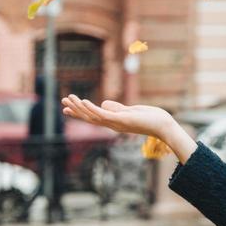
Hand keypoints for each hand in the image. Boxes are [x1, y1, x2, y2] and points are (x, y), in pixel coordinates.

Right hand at [60, 95, 174, 139]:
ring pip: (93, 116)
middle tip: (62, 102)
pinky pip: (103, 114)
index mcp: (114, 122)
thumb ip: (116, 108)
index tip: (68, 108)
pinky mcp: (121, 120)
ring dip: (80, 108)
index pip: (93, 117)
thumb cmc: (150, 119)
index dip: (80, 112)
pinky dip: (92, 109)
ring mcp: (116, 123)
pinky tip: (83, 101)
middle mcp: (112, 125)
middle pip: (90, 118)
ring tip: (68, 99)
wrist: (163, 126)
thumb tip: (104, 103)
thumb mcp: (130, 111)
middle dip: (76, 110)